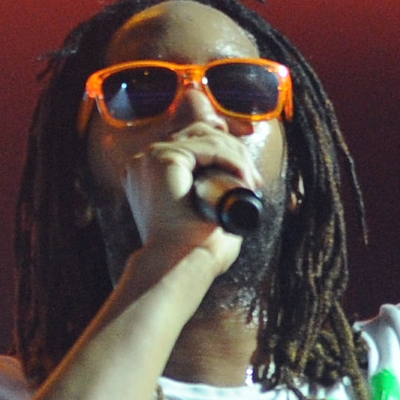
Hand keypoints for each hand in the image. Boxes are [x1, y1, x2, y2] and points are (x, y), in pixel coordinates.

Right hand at [121, 134, 246, 278]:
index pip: (192, 143)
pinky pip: (207, 146)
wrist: (178, 265)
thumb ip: (213, 194)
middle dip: (234, 151)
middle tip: (254, 179)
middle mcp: (145, 162)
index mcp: (151, 173)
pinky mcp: (161, 159)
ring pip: (206, 137)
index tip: (248, 174)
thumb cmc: (192, 248)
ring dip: (236, 155)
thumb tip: (239, 185)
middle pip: (199, 134)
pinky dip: (232, 158)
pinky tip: (243, 176)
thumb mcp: (204, 213)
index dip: (224, 150)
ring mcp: (150, 158)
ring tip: (251, 180)